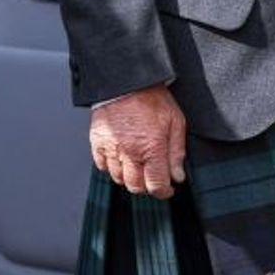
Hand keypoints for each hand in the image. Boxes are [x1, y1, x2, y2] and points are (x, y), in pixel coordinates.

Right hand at [90, 84, 187, 199]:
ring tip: (138, 168)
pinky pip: (101, 165)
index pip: (156, 185)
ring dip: (129, 178)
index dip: (163, 192)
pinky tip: (121, 159)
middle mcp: (130, 152)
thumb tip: (178, 176)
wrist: (128, 82)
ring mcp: (111, 148)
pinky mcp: (97, 142)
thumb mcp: (176, 123)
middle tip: (153, 180)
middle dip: (146, 187)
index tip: (166, 190)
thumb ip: (177, 152)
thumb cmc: (153, 99)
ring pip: (118, 178)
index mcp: (152, 148)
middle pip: (135, 186)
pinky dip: (111, 167)